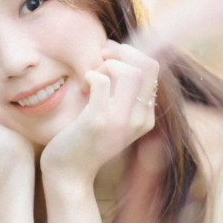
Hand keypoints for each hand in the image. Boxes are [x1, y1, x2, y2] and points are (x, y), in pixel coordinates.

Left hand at [40, 40, 158, 182]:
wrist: (69, 174)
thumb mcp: (111, 115)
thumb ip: (120, 90)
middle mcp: (140, 119)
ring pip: (129, 70)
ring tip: (91, 79)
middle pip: (148, 65)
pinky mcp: (98, 121)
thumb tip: (115, 48)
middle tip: (100, 60)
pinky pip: (102, 81)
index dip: (130, 53)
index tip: (108, 57)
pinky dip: (91, 75)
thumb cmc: (84, 140)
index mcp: (146, 116)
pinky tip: (83, 87)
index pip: (152, 68)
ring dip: (106, 65)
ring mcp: (120, 121)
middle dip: (121, 52)